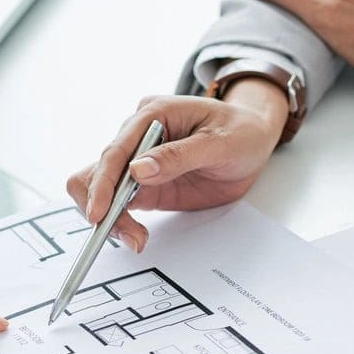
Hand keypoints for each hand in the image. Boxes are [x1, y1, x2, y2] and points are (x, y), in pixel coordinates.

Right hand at [67, 78, 288, 251]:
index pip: (116, 149)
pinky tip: (136, 236)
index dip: (103, 182)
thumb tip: (137, 170)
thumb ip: (178, 156)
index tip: (100, 211)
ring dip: (111, 217)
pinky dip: (121, 222)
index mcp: (152, 114)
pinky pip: (120, 204)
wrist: (254, 142)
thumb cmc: (241, 130)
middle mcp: (137, 136)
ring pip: (104, 191)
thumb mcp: (219, 142)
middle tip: (126, 233)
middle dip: (103, 205)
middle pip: (99, 171)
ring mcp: (138, 162)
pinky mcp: (145, 185)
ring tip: (135, 239)